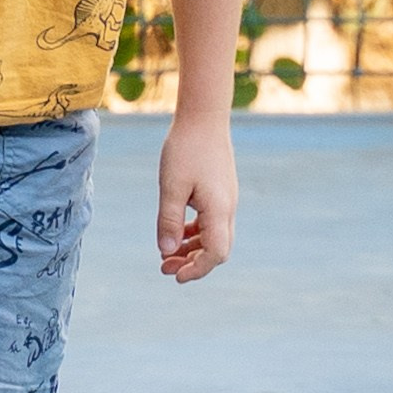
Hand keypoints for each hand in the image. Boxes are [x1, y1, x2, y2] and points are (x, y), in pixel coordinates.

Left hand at [156, 111, 236, 282]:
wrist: (204, 117)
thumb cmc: (185, 149)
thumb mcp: (171, 186)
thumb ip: (169, 221)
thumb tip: (166, 253)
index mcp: (218, 209)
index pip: (216, 253)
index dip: (197, 269)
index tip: (174, 275)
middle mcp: (227, 208)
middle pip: (218, 249)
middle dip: (193, 264)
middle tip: (164, 269)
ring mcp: (226, 200)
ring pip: (214, 236)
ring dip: (192, 249)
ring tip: (165, 255)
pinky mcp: (220, 192)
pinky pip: (211, 222)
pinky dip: (195, 233)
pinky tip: (176, 233)